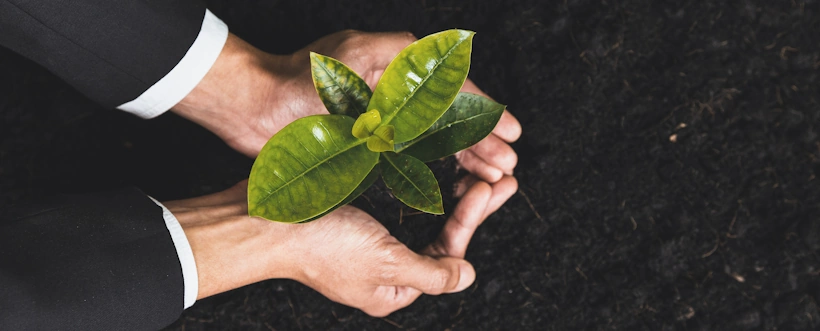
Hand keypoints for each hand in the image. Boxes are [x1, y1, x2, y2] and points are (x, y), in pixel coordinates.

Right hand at [163, 175, 516, 315]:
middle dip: (470, 204)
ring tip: (481, 167)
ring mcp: (367, 238)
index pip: (446, 254)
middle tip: (502, 175)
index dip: (471, 222)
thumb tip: (467, 278)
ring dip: (452, 189)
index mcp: (392, 286)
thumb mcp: (385, 265)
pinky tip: (440, 163)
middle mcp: (383, 265)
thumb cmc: (320, 245)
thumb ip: (431, 273)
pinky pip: (398, 196)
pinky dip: (421, 180)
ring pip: (422, 213)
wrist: (259, 220)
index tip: (491, 188)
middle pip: (439, 232)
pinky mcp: (354, 212)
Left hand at [171, 31, 520, 182]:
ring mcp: (381, 111)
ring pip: (434, 135)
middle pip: (448, 115)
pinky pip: (412, 148)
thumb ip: (408, 71)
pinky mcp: (366, 135)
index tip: (512, 134)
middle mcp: (394, 85)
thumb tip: (455, 83)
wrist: (256, 106)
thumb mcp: (360, 63)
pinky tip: (455, 173)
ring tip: (493, 172)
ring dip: (464, 153)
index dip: (484, 115)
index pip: (452, 90)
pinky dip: (435, 160)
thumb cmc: (300, 80)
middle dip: (480, 140)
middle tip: (508, 164)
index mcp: (397, 62)